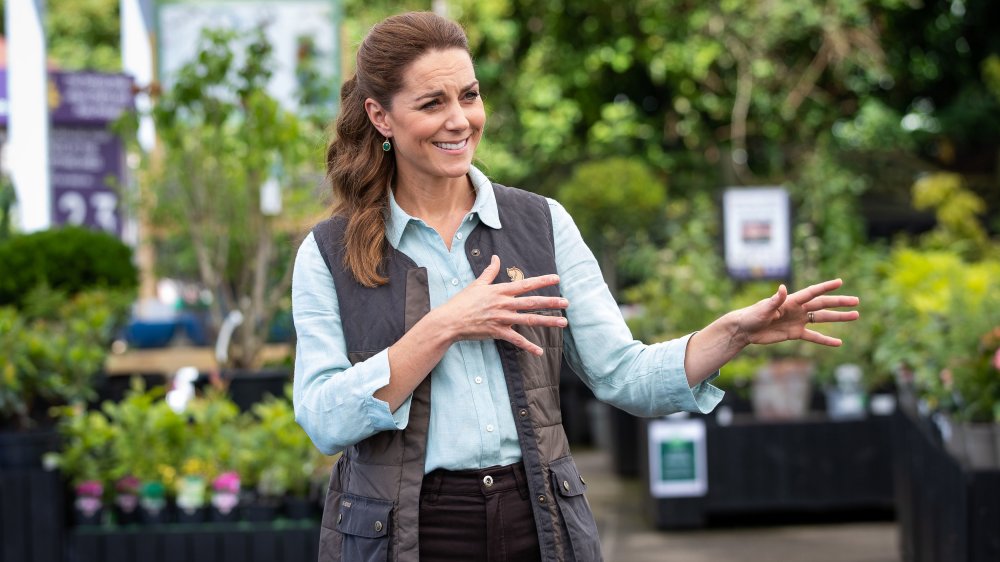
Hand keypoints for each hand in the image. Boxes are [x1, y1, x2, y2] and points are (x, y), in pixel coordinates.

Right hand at [437, 255, 568, 354]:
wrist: (450, 320)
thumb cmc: (462, 301)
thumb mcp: (477, 284)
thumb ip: (490, 272)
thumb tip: (495, 257)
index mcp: (500, 291)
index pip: (525, 284)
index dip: (542, 281)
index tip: (556, 278)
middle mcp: (503, 304)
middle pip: (532, 302)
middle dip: (551, 302)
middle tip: (567, 302)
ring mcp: (501, 319)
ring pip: (529, 320)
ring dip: (547, 321)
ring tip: (563, 322)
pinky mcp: (497, 332)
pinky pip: (516, 340)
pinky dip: (528, 346)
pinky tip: (540, 351)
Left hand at [736, 279, 859, 346]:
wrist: (745, 330)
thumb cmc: (752, 316)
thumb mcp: (763, 308)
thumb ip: (775, 300)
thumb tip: (782, 288)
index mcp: (791, 301)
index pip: (812, 292)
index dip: (826, 287)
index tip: (840, 282)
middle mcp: (797, 309)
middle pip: (822, 304)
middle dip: (839, 302)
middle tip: (856, 301)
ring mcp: (798, 321)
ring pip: (822, 319)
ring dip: (838, 318)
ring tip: (855, 316)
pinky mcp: (794, 333)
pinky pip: (813, 337)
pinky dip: (825, 340)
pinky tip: (838, 343)